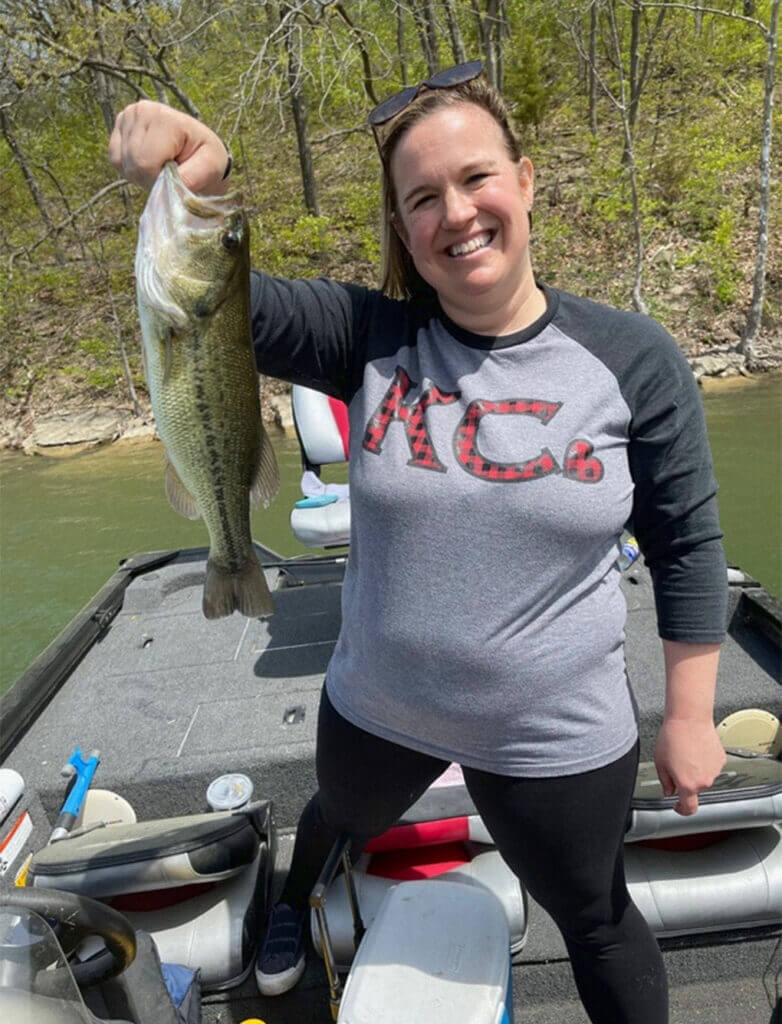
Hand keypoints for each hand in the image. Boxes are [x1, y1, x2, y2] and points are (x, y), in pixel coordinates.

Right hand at [108, 100, 229, 193]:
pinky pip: (116, 160)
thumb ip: (193, 177)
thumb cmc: (208, 160)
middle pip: (133, 164)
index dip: (159, 180)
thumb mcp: (212, 167)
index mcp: (163, 117)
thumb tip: (171, 188)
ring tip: (162, 166)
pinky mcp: (117, 129)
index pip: (145, 162)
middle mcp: (140, 110)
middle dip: (151, 178)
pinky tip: (149, 162)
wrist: (200, 153)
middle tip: (170, 172)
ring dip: (142, 175)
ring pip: (122, 163)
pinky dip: (132, 169)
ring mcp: (126, 117)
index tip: (177, 175)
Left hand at [654, 717, 726, 815]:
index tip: (678, 806)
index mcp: (687, 785)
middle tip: (676, 763)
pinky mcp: (721, 761)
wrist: (689, 719)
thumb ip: (665, 781)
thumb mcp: (660, 762)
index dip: (682, 810)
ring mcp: (714, 771)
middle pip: (694, 789)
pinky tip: (696, 749)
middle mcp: (704, 781)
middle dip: (685, 781)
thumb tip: (668, 790)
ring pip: (703, 777)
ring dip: (695, 771)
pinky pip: (711, 767)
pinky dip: (704, 762)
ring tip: (686, 753)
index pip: (689, 808)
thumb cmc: (673, 736)